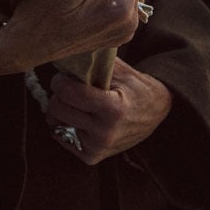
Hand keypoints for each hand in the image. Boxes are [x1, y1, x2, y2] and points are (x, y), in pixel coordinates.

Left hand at [46, 57, 171, 164]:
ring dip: (60, 109)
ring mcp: (97, 148)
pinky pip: (59, 136)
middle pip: (57, 108)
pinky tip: (80, 118)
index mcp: (113, 109)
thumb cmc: (135, 87)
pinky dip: (64, 124)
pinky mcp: (91, 157)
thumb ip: (94, 61)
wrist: (155, 113)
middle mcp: (105, 133)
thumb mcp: (120, 69)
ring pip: (54, 122)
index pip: (68, 92)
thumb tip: (68, 52)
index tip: (65, 77)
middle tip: (70, 89)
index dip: (61, 80)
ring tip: (76, 103)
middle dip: (60, 94)